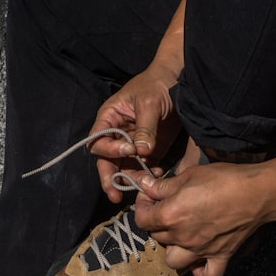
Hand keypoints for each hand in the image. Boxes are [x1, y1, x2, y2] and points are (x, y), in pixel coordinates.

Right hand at [87, 60, 181, 202]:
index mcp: (109, 119)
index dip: (110, 150)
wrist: (177, 80)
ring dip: (131, 179)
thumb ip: (145, 127)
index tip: (129, 150)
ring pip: (124, 167)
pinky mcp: (149, 150)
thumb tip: (142, 152)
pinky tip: (158, 176)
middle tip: (116, 196)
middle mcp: (116, 134)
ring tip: (144, 187)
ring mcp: (132, 144)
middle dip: (111, 178)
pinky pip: (143, 167)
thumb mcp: (150, 103)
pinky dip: (148, 175)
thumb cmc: (157, 84)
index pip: (98, 142)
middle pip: (106, 161)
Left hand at [133, 163, 266, 275]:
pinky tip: (198, 261)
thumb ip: (163, 185)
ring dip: (172, 250)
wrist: (257, 192)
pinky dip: (200, 272)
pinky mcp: (220, 256)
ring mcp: (201, 250)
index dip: (142, 206)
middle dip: (157, 222)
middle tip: (167, 208)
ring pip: (173, 261)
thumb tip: (145, 184)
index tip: (149, 197)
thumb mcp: (188, 175)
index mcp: (170, 216)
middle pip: (157, 236)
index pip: (141, 218)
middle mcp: (182, 237)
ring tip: (179, 236)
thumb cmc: (224, 179)